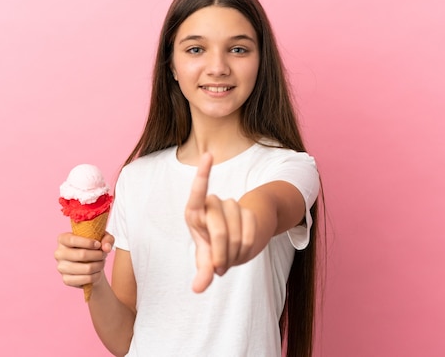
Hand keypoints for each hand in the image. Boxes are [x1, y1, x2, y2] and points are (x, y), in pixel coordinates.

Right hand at [54, 232, 114, 288]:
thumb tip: (106, 248)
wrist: (90, 263)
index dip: (88, 242)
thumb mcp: (102, 238)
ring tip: (102, 262)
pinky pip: (85, 279)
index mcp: (63, 239)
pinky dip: (96, 276)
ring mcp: (61, 268)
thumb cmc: (94, 247)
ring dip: (99, 265)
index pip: (72, 240)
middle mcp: (58, 253)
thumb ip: (107, 239)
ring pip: (86, 268)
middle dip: (98, 255)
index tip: (98, 244)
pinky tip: (97, 271)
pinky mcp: (66, 280)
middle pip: (81, 255)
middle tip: (104, 254)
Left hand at [185, 153, 256, 292]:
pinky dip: (247, 245)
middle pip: (219, 231)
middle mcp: (211, 204)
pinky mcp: (246, 211)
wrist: (236, 240)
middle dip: (220, 254)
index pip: (197, 194)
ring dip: (235, 252)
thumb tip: (198, 288)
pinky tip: (243, 249)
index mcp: (194, 213)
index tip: (209, 154)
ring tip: (231, 258)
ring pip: (236, 232)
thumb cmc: (213, 247)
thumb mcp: (205, 258)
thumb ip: (202, 271)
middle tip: (220, 268)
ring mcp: (229, 206)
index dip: (203, 175)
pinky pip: (250, 230)